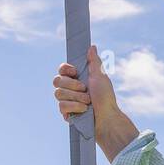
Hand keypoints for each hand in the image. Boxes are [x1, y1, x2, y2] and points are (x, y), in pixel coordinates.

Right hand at [54, 45, 137, 159]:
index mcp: (76, 78)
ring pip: (58, 94)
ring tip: (87, 101)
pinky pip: (62, 106)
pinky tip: (84, 110)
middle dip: (72, 85)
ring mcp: (66, 101)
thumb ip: (94, 62)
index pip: (61, 70)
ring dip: (76, 97)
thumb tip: (91, 47)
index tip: (75, 72)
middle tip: (85, 88)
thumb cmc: (106, 97)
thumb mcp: (100, 77)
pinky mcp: (65, 113)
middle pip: (56, 81)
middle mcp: (69, 89)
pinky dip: (75, 107)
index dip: (65, 69)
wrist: (107, 117)